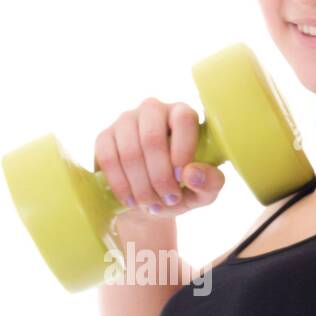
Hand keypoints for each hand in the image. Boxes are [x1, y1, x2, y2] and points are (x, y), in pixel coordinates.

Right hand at [94, 98, 224, 217]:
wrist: (151, 198)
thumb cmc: (185, 189)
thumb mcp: (205, 191)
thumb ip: (210, 182)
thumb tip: (192, 174)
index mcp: (183, 114)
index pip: (183, 120)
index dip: (182, 150)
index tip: (182, 179)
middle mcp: (153, 110)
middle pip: (152, 138)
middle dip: (160, 176)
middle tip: (169, 199)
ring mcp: (126, 120)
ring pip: (129, 151)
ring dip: (142, 185)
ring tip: (153, 205)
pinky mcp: (105, 136)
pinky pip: (108, 158)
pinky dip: (121, 185)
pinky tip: (132, 201)